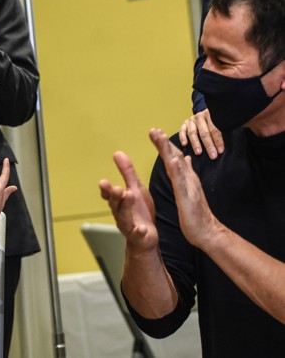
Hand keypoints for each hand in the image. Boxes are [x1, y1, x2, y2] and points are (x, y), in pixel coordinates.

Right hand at [98, 152, 158, 253]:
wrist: (145, 238)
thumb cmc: (139, 212)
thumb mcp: (135, 189)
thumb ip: (127, 172)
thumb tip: (117, 153)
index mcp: (120, 201)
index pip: (109, 194)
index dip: (106, 190)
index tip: (103, 182)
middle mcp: (121, 213)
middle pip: (115, 204)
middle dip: (114, 196)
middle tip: (116, 187)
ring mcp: (129, 225)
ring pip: (124, 216)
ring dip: (126, 207)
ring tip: (129, 196)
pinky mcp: (139, 236)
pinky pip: (138, 234)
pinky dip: (139, 232)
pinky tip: (142, 228)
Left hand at [150, 128, 223, 248]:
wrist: (206, 231)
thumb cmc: (195, 212)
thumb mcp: (188, 190)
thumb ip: (185, 173)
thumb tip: (184, 159)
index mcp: (185, 177)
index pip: (173, 157)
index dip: (165, 145)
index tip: (156, 132)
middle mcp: (187, 178)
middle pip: (174, 157)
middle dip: (163, 143)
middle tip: (154, 129)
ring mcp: (187, 186)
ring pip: (176, 165)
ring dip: (169, 151)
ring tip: (160, 138)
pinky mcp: (186, 196)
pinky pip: (181, 182)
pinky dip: (178, 170)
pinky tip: (174, 160)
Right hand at [178, 109, 222, 159]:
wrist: (205, 115)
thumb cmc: (214, 122)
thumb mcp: (219, 123)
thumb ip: (221, 130)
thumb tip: (223, 146)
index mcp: (211, 115)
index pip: (215, 130)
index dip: (218, 141)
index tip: (220, 151)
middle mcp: (200, 117)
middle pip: (204, 133)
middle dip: (209, 145)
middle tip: (212, 155)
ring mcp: (191, 120)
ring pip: (193, 133)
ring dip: (196, 143)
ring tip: (199, 153)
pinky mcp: (184, 123)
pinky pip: (182, 131)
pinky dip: (183, 138)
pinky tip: (185, 144)